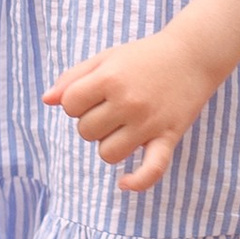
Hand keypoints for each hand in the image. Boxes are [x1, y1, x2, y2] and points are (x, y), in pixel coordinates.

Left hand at [44, 27, 216, 193]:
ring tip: (123, 128)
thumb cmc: (144, 56)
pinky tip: (124, 183)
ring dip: (109, 145)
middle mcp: (128, 102)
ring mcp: (149, 123)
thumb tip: (47, 100)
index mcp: (110, 78)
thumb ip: (73, 77)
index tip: (92, 95)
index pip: (70, 105)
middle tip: (112, 108)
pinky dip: (136, 181)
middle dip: (92, 122)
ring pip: (108, 154)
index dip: (75, 103)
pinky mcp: (168, 137)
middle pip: (86, 132)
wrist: (192, 55)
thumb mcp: (106, 58)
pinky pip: (151, 170)